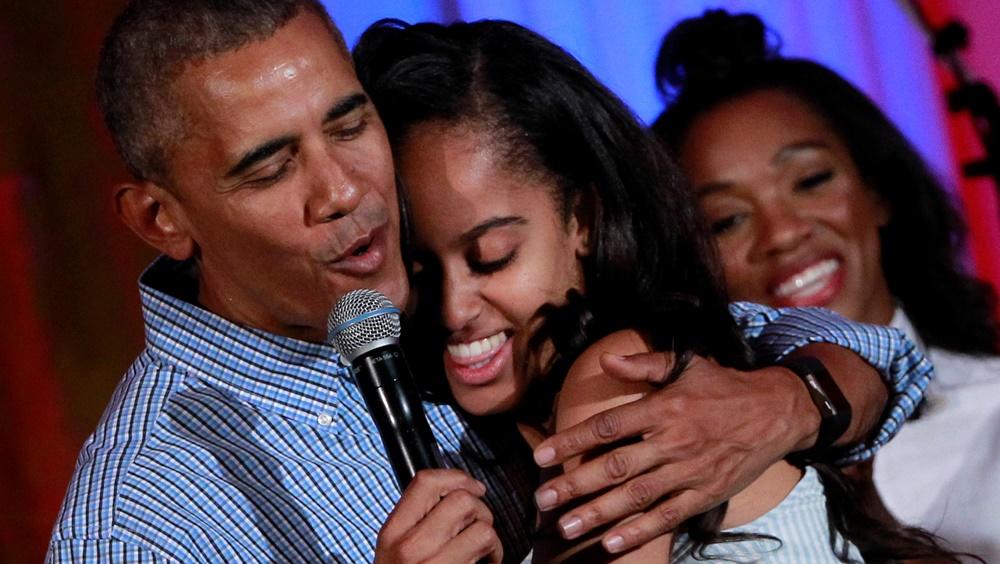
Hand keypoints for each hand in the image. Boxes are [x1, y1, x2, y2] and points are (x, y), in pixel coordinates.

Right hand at [375, 469, 502, 563]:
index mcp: (393, 533)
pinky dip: (496, 558)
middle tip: (478, 527)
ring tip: (485, 553)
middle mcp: (411, 548)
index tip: (472, 487)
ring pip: (483, 528)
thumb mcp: (396, 549)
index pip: (425, 482)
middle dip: (481, 511)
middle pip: (462, 501)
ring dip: (492, 539)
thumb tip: (455, 489)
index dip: (456, 477)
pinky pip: (490, 556)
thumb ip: (417, 521)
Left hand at [531, 352, 815, 553]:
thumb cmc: (726, 385)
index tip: (542, 454)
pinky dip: (640, 532)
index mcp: (664, 408)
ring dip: (598, 513)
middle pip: (615, 467)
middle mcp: (673, 441)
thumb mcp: (687, 363)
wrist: (778, 411)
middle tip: (543, 499)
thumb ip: (644, 365)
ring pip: (636, 496)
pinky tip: (613, 543)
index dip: (572, 441)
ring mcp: (690, 471)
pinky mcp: (705, 494)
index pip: (607, 426)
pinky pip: (668, 516)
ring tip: (566, 526)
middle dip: (575, 485)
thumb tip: (607, 360)